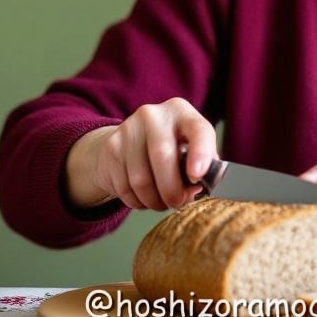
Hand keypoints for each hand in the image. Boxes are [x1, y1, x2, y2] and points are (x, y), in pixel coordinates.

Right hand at [64, 98, 216, 211]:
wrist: (128, 143)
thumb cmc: (170, 151)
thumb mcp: (190, 149)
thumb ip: (203, 165)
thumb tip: (205, 186)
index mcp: (181, 112)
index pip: (197, 129)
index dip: (201, 153)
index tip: (198, 177)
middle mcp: (153, 115)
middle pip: (162, 157)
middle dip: (172, 190)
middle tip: (178, 203)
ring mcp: (128, 129)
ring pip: (141, 179)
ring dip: (153, 201)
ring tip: (160, 201)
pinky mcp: (111, 148)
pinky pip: (125, 187)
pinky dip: (137, 201)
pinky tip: (143, 196)